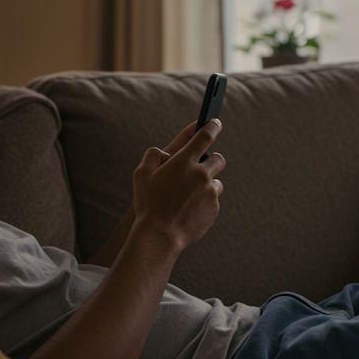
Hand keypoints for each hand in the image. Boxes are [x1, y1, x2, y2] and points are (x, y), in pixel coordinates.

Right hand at [131, 119, 225, 253]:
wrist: (160, 235)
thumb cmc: (148, 203)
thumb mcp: (141, 174)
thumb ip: (153, 155)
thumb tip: (164, 152)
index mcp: (184, 161)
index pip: (204, 136)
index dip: (211, 126)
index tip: (215, 122)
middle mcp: (201, 174)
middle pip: (218, 158)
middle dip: (212, 159)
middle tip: (201, 166)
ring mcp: (210, 192)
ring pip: (216, 182)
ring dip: (206, 184)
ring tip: (188, 195)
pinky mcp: (214, 209)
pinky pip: (213, 200)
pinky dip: (204, 201)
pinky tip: (189, 209)